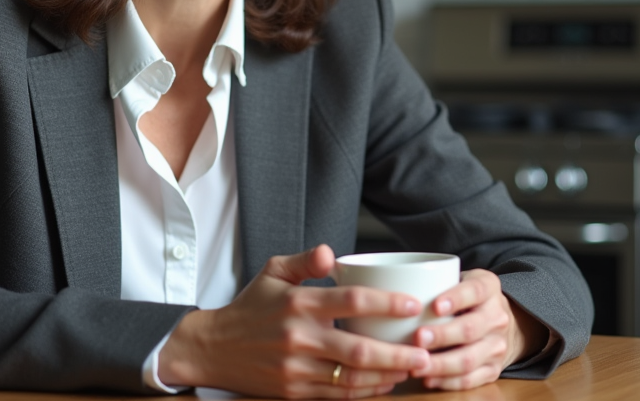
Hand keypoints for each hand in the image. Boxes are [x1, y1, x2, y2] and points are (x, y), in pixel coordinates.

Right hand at [157, 245, 431, 397]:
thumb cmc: (250, 306)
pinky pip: (337, 395)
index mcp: (298, 302)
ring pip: (351, 378)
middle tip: (427, 350)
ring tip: (414, 368)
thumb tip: (330, 252)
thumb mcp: (272, 271)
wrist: (212, 349)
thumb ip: (304, 260)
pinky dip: (365, 391)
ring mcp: (296, 369)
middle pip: (358, 349)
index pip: (350, 301)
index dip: (385, 303)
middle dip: (397, 353)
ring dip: (388, 376)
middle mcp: (299, 337)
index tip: (413, 305)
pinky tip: (386, 384)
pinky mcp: (293, 391)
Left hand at [410, 269, 548, 390]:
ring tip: (417, 365)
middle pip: (470, 329)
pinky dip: (447, 382)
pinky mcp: (493, 369)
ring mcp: (497, 346)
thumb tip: (396, 292)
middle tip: (418, 338)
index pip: (474, 291)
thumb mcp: (461, 281)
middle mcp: (497, 317)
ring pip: (469, 359)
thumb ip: (438, 283)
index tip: (435, 306)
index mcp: (488, 289)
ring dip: (440, 364)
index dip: (456, 299)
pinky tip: (428, 379)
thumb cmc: (469, 299)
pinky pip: (470, 380)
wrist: (503, 323)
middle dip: (442, 336)